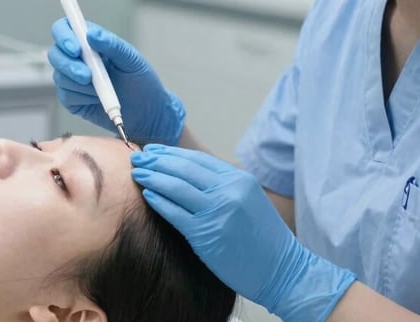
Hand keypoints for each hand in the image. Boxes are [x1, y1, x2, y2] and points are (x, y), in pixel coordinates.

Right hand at [48, 18, 185, 145]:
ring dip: (79, 84)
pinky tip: (97, 98)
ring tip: (101, 89)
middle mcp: (78, 58)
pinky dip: (81, 97)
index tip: (76, 49)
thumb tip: (91, 34)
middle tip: (87, 76)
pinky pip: (65, 95)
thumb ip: (112, 45)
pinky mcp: (72, 98)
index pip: (65, 29)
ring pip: (60, 76)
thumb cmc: (141, 81)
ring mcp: (72, 78)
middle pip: (55, 54)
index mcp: (90, 41)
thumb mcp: (131, 60)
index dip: (64, 36)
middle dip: (68, 65)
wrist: (146, 112)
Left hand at [130, 145, 355, 320]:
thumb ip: (222, 185)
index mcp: (239, 180)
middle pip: (183, 169)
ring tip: (137, 172)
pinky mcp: (207, 234)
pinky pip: (175, 212)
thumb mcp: (248, 199)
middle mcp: (229, 191)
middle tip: (138, 157)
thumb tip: (186, 172)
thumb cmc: (262, 237)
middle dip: (157, 160)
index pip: (197, 159)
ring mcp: (218, 211)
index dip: (171, 153)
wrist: (282, 269)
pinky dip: (159, 201)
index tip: (153, 150)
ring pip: (176, 187)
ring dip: (153, 177)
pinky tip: (148, 194)